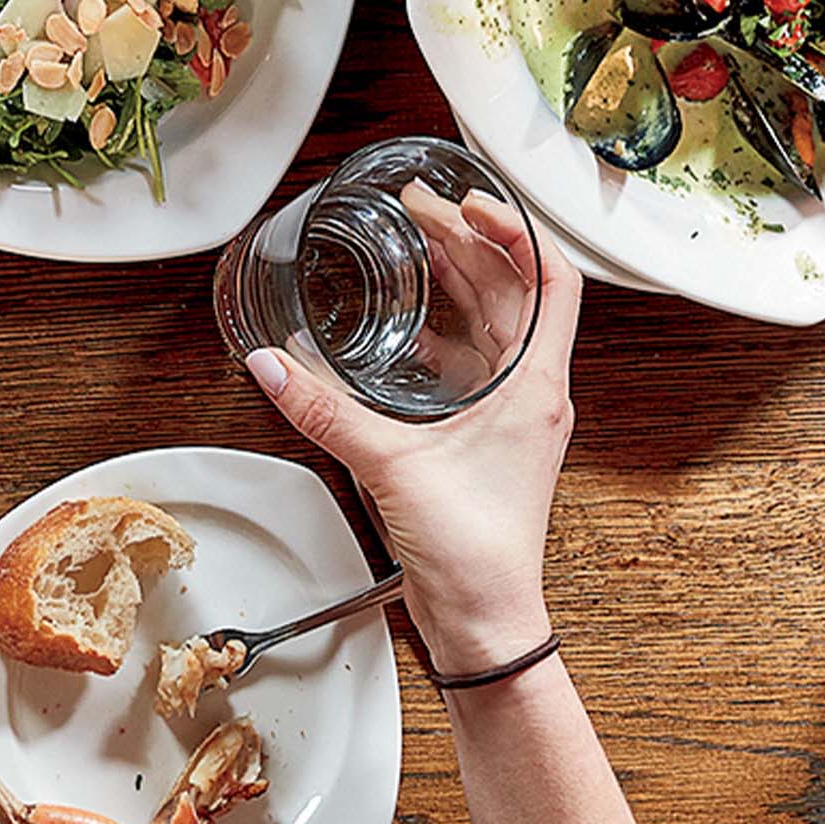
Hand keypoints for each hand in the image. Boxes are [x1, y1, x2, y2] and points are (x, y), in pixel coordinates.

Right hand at [242, 186, 581, 670]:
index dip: (515, 229)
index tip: (470, 201)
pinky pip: (470, 365)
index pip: (551, 279)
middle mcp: (534, 393)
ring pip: (494, 325)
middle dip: (470, 242)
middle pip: (514, 292)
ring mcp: (513, 417)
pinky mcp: (487, 440)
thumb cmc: (476, 553)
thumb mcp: (391, 466)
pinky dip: (440, 334)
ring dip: (458, 281)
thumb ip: (326, 411)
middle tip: (420, 208)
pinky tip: (402, 327)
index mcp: (536, 386)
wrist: (485, 622)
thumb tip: (273, 366)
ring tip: (415, 244)